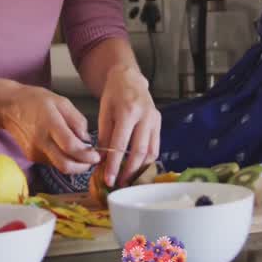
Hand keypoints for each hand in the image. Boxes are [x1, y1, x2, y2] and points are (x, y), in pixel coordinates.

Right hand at [0, 84, 100, 174]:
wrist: (9, 107)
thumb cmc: (36, 100)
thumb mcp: (61, 102)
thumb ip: (77, 120)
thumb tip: (87, 139)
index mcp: (50, 124)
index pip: (71, 147)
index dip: (87, 155)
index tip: (97, 155)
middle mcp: (41, 141)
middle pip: (65, 165)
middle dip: (83, 167)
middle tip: (93, 160)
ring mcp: (35, 151)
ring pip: (59, 167)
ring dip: (74, 164)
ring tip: (82, 153)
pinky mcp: (31, 157)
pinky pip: (52, 163)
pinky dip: (63, 160)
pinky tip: (66, 150)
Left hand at [97, 65, 160, 187]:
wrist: (129, 78)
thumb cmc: (114, 94)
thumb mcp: (104, 112)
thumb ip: (104, 136)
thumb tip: (102, 160)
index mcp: (128, 111)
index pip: (120, 144)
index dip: (114, 164)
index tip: (108, 179)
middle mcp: (144, 116)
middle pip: (139, 151)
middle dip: (129, 171)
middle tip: (119, 184)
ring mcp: (154, 119)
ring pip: (150, 151)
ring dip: (140, 169)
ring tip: (128, 180)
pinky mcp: (159, 122)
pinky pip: (155, 146)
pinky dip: (148, 160)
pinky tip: (139, 168)